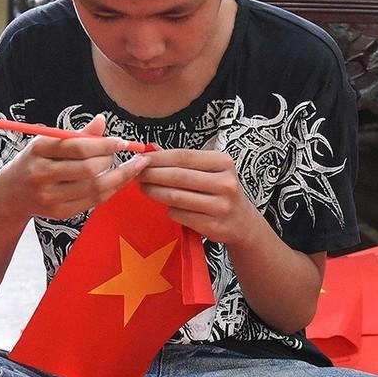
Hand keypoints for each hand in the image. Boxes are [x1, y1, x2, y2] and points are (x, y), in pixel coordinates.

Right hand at [5, 114, 148, 220]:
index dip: (104, 145)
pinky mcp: (59, 212)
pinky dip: (110, 191)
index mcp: (39, 149)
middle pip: (88, 169)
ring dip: (118, 178)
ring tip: (130, 168)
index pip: (78, 147)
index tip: (121, 142)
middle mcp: (42, 174)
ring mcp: (50, 196)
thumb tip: (102, 121)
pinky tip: (118, 182)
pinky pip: (92, 202)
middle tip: (120, 154)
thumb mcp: (48, 142)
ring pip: (94, 188)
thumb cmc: (36, 161)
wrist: (12, 193)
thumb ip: (77, 134)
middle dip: (110, 161)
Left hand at [137, 147, 260, 248]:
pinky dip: (169, 210)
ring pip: (177, 197)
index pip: (183, 156)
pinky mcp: (213, 226)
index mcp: (223, 163)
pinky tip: (165, 206)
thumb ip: (184, 161)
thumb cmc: (220, 192)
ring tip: (143, 188)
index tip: (139, 158)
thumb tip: (150, 150)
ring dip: (155, 192)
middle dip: (152, 174)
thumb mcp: (210, 171)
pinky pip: (180, 215)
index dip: (158, 157)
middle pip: (178, 176)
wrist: (242, 223)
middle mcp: (225, 183)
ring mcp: (220, 206)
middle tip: (135, 174)